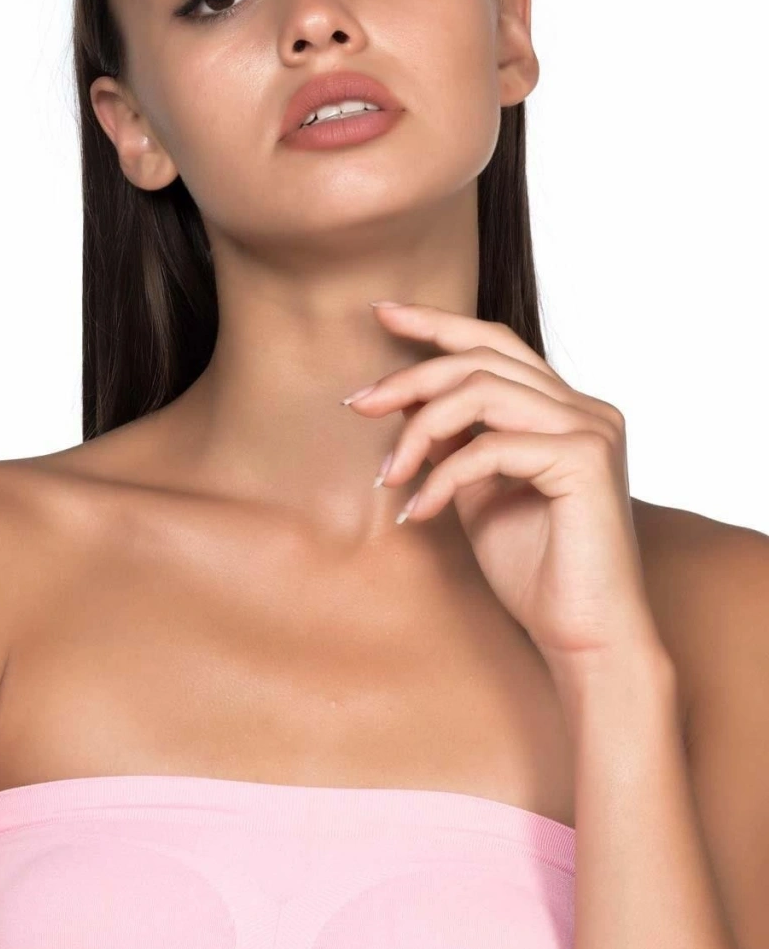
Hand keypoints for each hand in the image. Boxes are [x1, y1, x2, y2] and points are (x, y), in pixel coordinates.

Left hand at [343, 301, 662, 674]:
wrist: (584, 636)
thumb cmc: (535, 572)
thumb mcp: (477, 492)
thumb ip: (454, 442)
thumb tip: (407, 399)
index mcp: (566, 409)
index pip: (496, 344)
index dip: (437, 322)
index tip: (381, 312)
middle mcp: (586, 408)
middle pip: (481, 359)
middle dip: (409, 377)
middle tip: (357, 404)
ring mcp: (591, 429)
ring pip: (482, 392)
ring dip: (419, 429)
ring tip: (389, 474)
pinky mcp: (585, 460)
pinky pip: (490, 447)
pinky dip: (444, 476)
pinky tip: (421, 511)